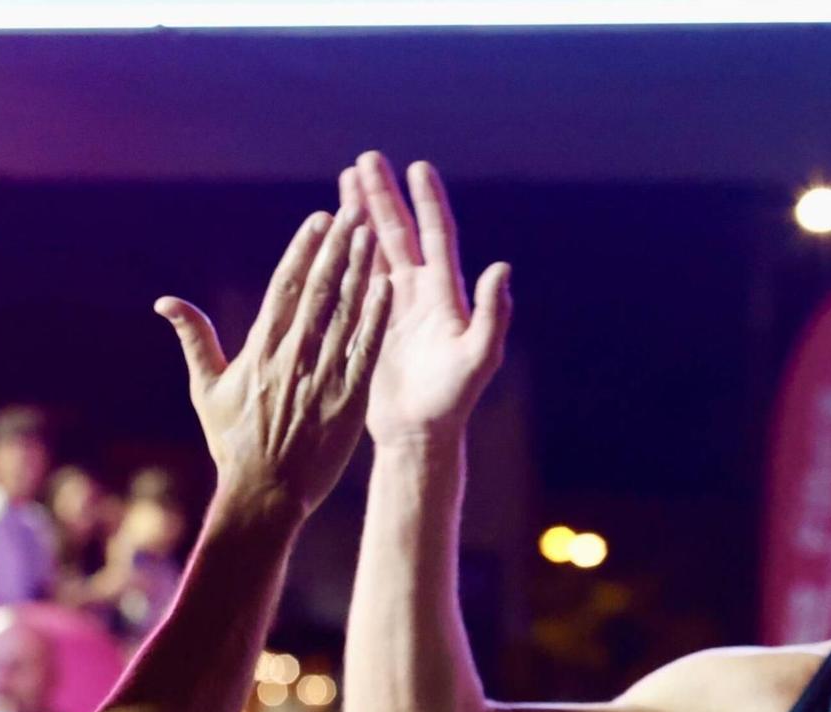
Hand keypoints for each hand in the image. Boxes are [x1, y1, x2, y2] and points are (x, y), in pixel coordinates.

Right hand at [155, 209, 390, 523]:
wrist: (265, 494)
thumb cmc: (233, 444)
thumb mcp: (206, 390)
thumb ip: (194, 339)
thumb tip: (165, 301)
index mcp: (260, 350)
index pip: (285, 287)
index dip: (303, 249)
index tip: (319, 219)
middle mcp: (292, 357)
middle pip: (319, 290)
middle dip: (337, 248)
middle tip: (353, 211)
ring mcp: (322, 377)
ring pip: (345, 313)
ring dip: (360, 271)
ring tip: (372, 235)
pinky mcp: (348, 400)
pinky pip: (365, 351)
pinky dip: (376, 318)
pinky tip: (388, 288)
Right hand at [341, 151, 510, 446]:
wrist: (420, 435)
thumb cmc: (453, 400)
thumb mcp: (479, 357)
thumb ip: (492, 314)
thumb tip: (500, 267)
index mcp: (444, 295)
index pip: (436, 236)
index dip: (427, 201)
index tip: (417, 166)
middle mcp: (419, 293)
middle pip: (399, 232)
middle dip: (383, 195)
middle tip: (366, 158)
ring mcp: (393, 307)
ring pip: (374, 249)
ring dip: (360, 215)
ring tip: (344, 179)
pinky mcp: (369, 323)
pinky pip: (355, 279)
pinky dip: (345, 252)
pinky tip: (330, 232)